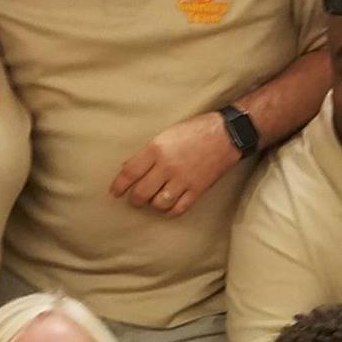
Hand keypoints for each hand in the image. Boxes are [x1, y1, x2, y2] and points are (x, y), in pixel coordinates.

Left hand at [111, 111, 243, 213]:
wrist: (226, 134)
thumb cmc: (194, 131)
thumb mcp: (166, 134)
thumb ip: (148, 153)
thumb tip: (129, 168)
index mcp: (156, 149)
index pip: (130, 173)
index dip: (119, 186)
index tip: (115, 193)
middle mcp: (167, 166)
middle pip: (142, 193)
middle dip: (135, 199)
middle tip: (135, 199)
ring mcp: (183, 180)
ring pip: (159, 203)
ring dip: (153, 205)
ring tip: (154, 201)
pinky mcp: (197, 189)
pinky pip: (179, 208)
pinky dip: (170, 211)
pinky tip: (169, 206)